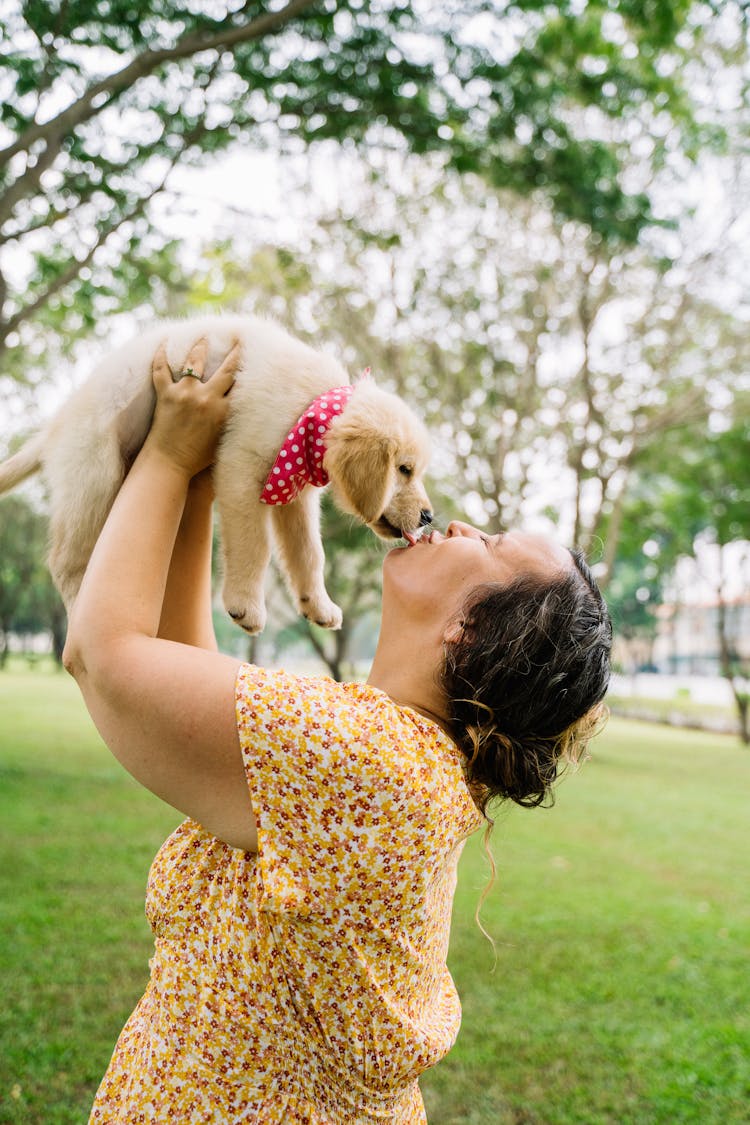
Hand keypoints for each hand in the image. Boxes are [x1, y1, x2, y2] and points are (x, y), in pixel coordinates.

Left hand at [146, 337, 240, 477]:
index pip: (241, 384)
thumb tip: (243, 409)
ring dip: (201, 346)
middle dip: (235, 352)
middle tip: (240, 337)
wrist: (169, 464)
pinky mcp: (165, 394)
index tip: (256, 357)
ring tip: (204, 337)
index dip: (250, 369)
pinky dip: (161, 355)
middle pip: (227, 368)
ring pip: (195, 361)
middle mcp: (207, 398)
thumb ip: (232, 422)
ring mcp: (185, 394)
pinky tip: (164, 342)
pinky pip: (161, 369)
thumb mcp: (224, 441)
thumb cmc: (198, 459)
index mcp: (225, 411)